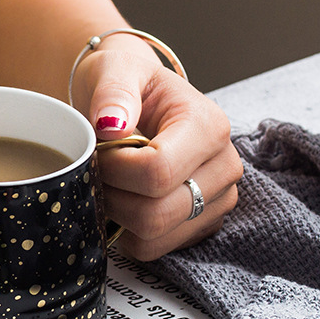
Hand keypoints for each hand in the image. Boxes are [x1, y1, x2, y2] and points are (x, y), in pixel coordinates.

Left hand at [71, 42, 242, 260]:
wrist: (137, 96)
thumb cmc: (128, 81)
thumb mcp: (117, 70)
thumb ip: (114, 91)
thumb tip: (111, 124)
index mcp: (208, 127)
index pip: (156, 172)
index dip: (114, 169)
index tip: (97, 150)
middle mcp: (223, 168)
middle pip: (156, 213)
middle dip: (112, 196)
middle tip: (96, 170)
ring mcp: (216, 201)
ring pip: (154, 237)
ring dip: (117, 215)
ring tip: (108, 181)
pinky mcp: (200, 225)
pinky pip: (153, 248)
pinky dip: (126, 230)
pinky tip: (121, 198)